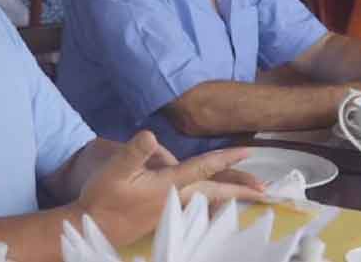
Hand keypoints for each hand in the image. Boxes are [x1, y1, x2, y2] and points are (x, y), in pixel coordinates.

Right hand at [77, 131, 264, 246]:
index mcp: (168, 185)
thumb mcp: (116, 170)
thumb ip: (135, 152)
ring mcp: (172, 209)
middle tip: (265, 189)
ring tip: (248, 195)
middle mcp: (176, 198)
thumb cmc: (103, 197)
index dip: (225, 159)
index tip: (247, 152)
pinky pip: (197, 206)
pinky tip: (215, 206)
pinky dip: (212, 204)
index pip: (202, 168)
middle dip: (240, 188)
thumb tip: (152, 136)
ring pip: (208, 200)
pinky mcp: (166, 215)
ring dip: (230, 196)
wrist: (95, 226)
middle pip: (215, 191)